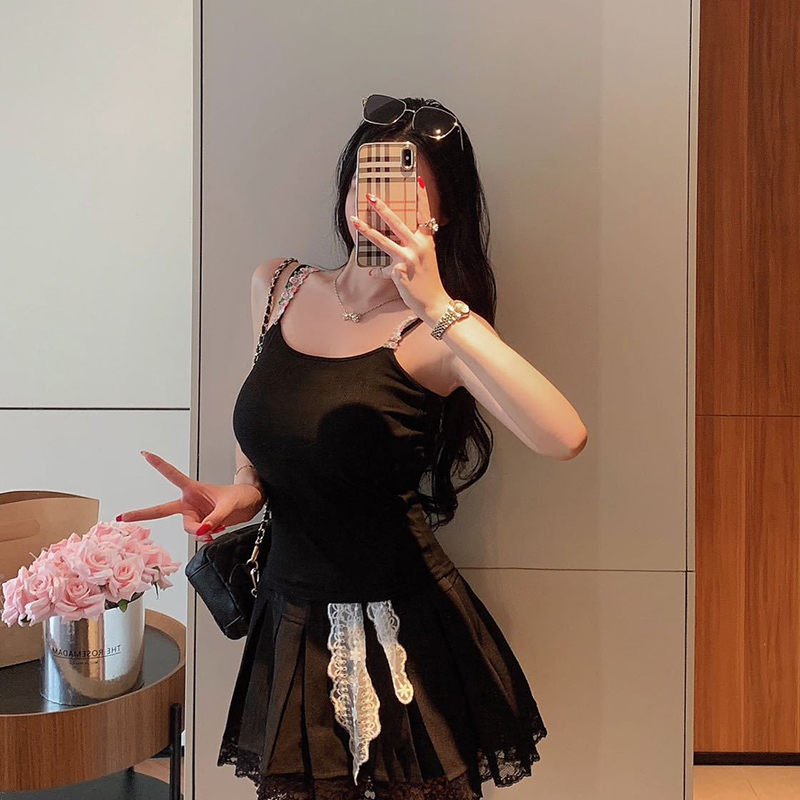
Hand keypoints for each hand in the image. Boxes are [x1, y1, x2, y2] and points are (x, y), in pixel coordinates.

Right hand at [117, 451, 265, 542]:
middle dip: (142, 514)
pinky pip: (198, 535)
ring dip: (201, 531)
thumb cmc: (241, 496)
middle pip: (162, 510)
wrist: (252, 504)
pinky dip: (207, 536)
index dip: (158, 464)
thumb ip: (215, 519)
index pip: (172, 474)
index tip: (145, 453)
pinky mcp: (202, 525)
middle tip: (122, 517)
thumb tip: (202, 532)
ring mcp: (195, 514)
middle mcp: (190, 503)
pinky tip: (217, 530)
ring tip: (216, 525)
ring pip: (189, 529)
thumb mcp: (229, 506)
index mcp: (193, 489)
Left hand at [349, 177, 450, 321]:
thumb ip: (414, 246)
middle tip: (371, 196)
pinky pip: (382, 269)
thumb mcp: (426, 259)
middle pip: (397, 223)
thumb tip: (398, 237)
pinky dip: (377, 271)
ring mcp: (408, 258)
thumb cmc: (430, 281)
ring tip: (354, 220)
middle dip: (382, 209)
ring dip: (366, 229)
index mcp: (427, 241)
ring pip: (383, 240)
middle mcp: (418, 246)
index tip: (418, 180)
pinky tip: (371, 271)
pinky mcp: (398, 271)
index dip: (421, 197)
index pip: (424, 214)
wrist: (435, 302)